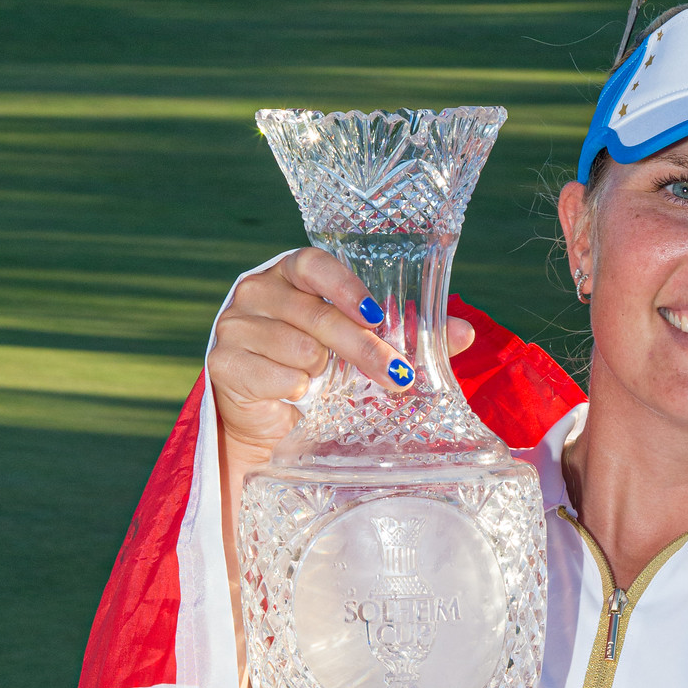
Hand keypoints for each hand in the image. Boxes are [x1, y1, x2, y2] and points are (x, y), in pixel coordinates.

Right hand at [208, 248, 476, 466]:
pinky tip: (295, 397)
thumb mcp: (360, 349)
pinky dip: (291, 390)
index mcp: (289, 275)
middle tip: (396, 374)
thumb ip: (405, 334)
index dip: (345, 287)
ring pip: (297, 347)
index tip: (377, 316)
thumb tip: (464, 332)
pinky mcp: (222, 364)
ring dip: (320, 373)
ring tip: (321, 383)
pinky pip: (271, 376)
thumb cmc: (315, 374)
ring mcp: (234, 326)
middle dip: (362, 348)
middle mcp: (256, 292)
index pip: (313, 264)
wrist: (265, 423)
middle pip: (315, 314)